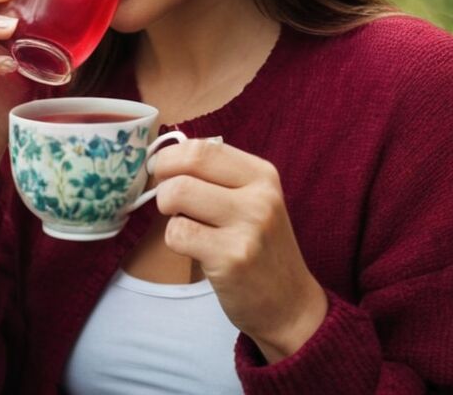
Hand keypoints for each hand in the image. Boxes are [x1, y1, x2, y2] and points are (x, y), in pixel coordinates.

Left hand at [152, 138, 327, 362]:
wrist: (289, 304)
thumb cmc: (259, 247)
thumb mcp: (252, 201)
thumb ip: (216, 177)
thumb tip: (162, 159)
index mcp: (262, 174)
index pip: (203, 147)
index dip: (170, 157)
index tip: (163, 173)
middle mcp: (260, 196)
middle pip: (187, 165)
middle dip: (163, 180)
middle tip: (167, 200)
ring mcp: (248, 228)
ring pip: (176, 194)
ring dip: (168, 212)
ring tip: (185, 225)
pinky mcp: (231, 259)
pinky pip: (177, 234)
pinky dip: (175, 240)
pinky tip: (195, 250)